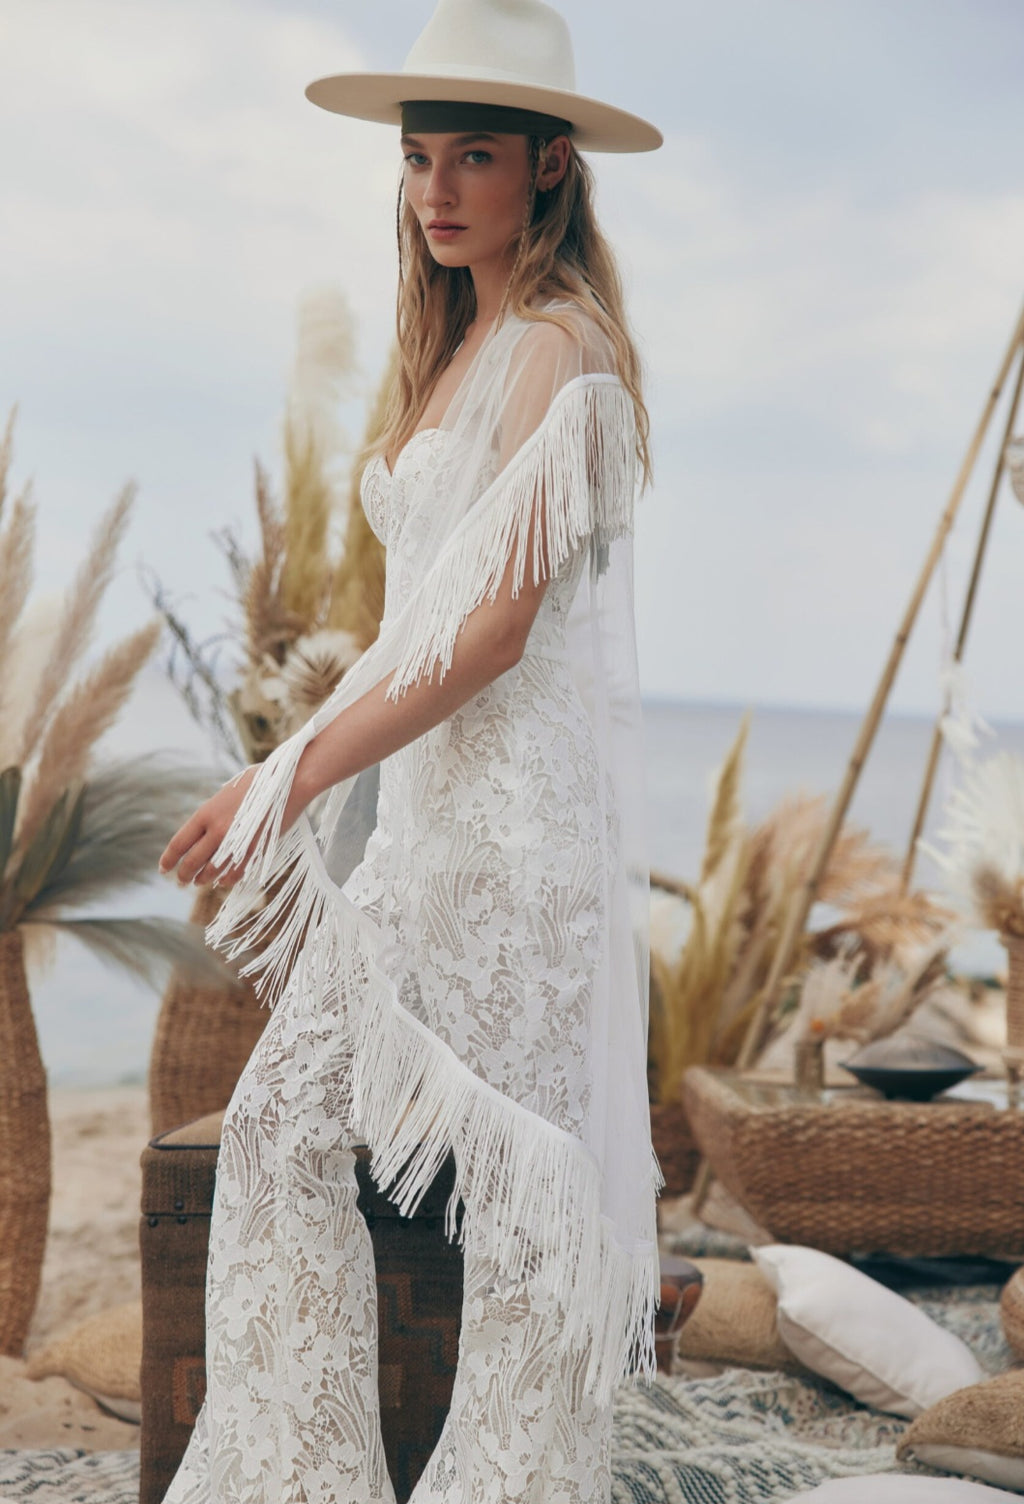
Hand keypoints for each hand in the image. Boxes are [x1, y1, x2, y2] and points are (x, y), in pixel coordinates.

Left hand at [158, 768, 258, 889]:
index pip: (179, 843)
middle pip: (192, 862)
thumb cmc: (260, 781)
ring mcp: (236, 843)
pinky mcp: (254, 851)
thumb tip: (206, 828)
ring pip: (212, 871)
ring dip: (203, 880)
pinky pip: (235, 873)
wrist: (290, 783)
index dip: (168, 859)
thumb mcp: (227, 792)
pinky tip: (223, 881)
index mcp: (206, 813)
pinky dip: (227, 880)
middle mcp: (217, 830)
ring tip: (199, 882)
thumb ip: (214, 812)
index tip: (163, 868)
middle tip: (180, 881)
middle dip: (183, 875)